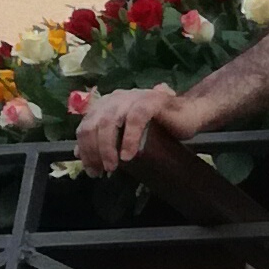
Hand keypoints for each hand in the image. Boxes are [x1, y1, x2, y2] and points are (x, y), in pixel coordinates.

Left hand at [76, 82, 206, 176]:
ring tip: (113, 167)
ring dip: (107, 148)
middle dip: (93, 152)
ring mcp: (134, 97)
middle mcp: (117, 97)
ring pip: (109, 123)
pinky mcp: (152, 100)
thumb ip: (103, 138)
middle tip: (101, 171)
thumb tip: (77, 151)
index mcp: (107, 104)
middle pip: (93, 125)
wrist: (191, 114)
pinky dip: (129, 140)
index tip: (91, 170)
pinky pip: (134, 120)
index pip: (85, 127)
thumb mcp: (125, 134)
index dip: (85, 150)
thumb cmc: (159, 126)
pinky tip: (129, 156)